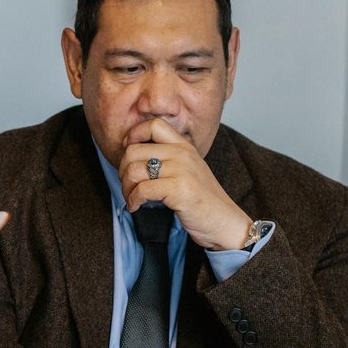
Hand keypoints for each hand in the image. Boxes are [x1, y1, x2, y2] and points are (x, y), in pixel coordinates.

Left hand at [120, 119, 250, 249]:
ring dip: (126, 188)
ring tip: (131, 198)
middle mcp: (182, 154)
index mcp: (184, 146)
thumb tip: (132, 156)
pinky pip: (141, 190)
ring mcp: (181, 170)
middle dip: (122, 170)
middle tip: (127, 185)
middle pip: (134, 150)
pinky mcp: (178, 189)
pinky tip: (136, 207)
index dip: (134, 135)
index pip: (153, 125)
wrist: (225, 222)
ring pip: (134, 170)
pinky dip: (133, 200)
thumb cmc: (202, 200)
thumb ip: (168, 159)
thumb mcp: (188, 170)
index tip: (127, 151)